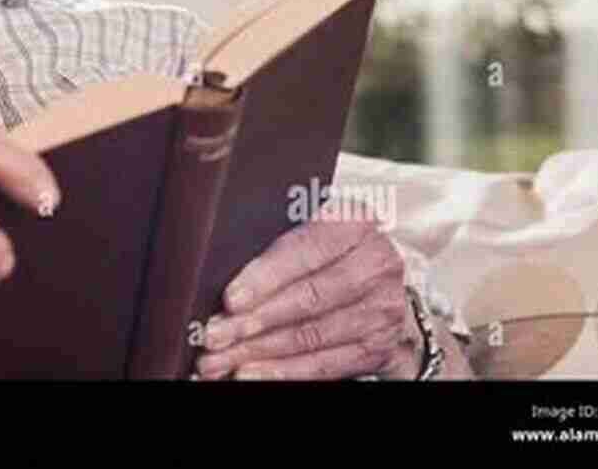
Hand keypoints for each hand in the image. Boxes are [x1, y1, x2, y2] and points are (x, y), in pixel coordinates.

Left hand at [193, 217, 421, 379]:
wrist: (379, 282)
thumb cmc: (330, 251)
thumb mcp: (312, 229)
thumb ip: (278, 239)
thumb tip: (218, 268)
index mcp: (355, 224)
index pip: (305, 250)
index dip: (265, 277)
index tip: (230, 298)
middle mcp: (375, 265)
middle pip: (308, 298)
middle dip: (253, 321)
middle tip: (215, 335)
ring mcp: (382, 309)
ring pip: (311, 336)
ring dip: (259, 352)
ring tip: (221, 360)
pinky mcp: (379, 347)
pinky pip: (325, 365)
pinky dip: (283, 372)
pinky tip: (251, 373)